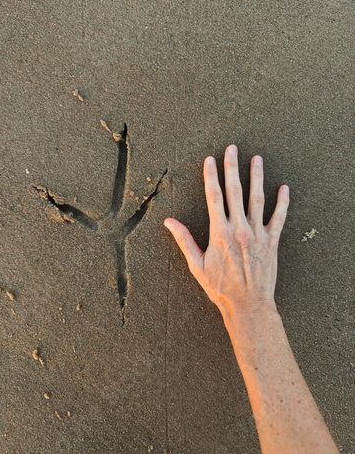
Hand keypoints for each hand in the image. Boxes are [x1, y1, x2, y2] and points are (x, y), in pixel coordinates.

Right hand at [164, 145, 289, 319]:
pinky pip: (278, 218)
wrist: (248, 305)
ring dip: (257, 177)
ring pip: (257, 199)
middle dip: (232, 167)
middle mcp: (239, 229)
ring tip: (257, 158)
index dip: (211, 176)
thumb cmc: (220, 288)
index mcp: (219, 233)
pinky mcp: (272, 242)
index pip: (214, 197)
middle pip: (235, 191)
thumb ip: (184, 240)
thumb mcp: (197, 265)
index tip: (210, 160)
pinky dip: (282, 202)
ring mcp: (257, 234)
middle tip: (232, 148)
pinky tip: (284, 188)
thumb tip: (169, 221)